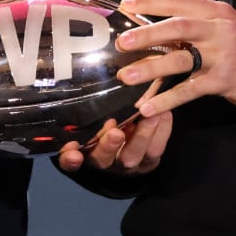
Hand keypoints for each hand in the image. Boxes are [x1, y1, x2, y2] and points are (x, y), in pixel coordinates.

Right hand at [55, 112, 171, 175]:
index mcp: (84, 151)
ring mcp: (127, 162)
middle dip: (108, 146)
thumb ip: (84, 105)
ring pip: (132, 156)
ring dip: (141, 136)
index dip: (70, 159)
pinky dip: (161, 132)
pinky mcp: (150, 161)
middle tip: (115, 131)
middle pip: (102, 160)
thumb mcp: (91, 113)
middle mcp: (103, 160)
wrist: (134, 140)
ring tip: (150, 115)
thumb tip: (75, 73)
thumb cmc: (103, 118)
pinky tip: (165, 113)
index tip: (71, 152)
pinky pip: (155, 150)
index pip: (70, 161)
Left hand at [116, 0, 235, 116]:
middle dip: (146, 34)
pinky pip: (189, 90)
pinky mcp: (223, 80)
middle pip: (177, 27)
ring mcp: (222, 55)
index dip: (151, 2)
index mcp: (217, 12)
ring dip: (150, 68)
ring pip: (180, 59)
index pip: (180, 2)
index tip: (126, 4)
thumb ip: (200, 25)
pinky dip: (167, 99)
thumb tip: (159, 28)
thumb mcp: (228, 27)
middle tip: (122, 41)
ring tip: (126, 76)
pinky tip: (148, 107)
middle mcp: (219, 29)